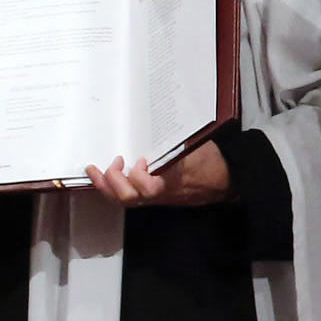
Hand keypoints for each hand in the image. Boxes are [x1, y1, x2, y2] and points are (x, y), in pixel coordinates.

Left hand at [90, 142, 228, 206]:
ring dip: (105, 186)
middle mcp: (160, 194)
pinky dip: (112, 187)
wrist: (225, 180)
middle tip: (114, 162)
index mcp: (172, 181)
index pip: (148, 189)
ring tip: (96, 170)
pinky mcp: (152, 197)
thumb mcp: (195, 145)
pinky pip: (128, 197)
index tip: (140, 160)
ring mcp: (155, 198)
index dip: (139, 177)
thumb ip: (174, 140)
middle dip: (113, 181)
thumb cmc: (211, 161)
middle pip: (128, 198)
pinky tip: (106, 175)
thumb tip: (157, 119)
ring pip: (124, 200)